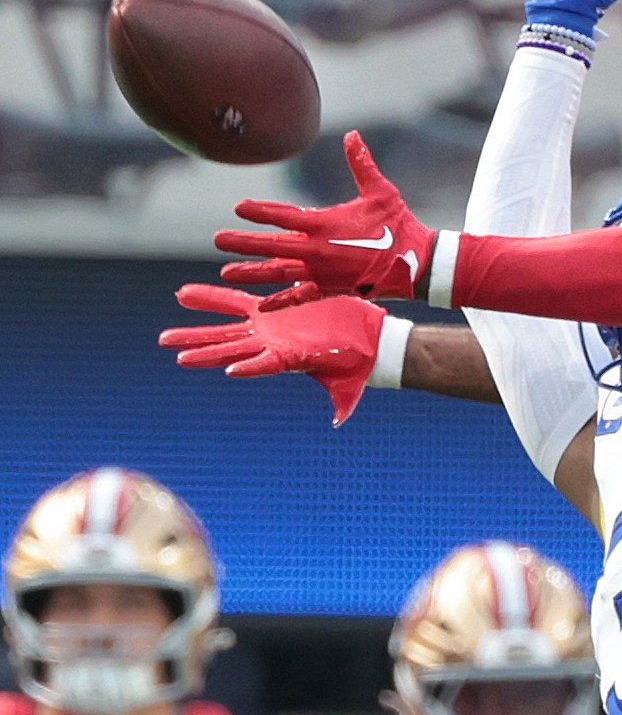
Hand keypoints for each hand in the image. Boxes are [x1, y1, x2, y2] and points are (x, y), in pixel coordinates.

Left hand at [159, 284, 385, 425]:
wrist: (364, 342)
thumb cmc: (356, 365)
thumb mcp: (348, 386)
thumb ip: (341, 403)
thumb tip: (338, 421)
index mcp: (286, 360)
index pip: (260, 365)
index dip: (246, 366)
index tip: (228, 368)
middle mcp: (270, 345)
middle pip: (226, 344)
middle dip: (196, 342)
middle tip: (165, 340)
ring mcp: (270, 328)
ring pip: (228, 320)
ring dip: (202, 309)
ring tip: (177, 296)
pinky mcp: (277, 310)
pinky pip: (241, 303)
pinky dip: (219, 298)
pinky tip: (191, 294)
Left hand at [216, 131, 433, 307]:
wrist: (417, 263)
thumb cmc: (399, 224)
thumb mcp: (381, 191)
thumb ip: (362, 163)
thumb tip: (352, 135)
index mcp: (325, 224)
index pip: (283, 216)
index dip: (259, 211)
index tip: (239, 207)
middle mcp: (317, 250)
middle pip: (271, 246)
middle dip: (242, 242)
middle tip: (219, 239)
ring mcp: (322, 272)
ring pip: (278, 273)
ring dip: (252, 272)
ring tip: (227, 272)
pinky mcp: (332, 289)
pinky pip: (301, 296)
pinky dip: (282, 301)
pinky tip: (263, 305)